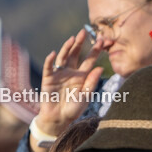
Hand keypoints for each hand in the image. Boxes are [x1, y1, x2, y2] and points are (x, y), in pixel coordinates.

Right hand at [33, 30, 103, 151]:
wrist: (59, 119)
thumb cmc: (74, 109)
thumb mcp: (86, 96)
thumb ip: (92, 82)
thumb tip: (100, 68)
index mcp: (82, 76)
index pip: (90, 60)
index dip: (95, 51)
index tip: (102, 41)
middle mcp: (71, 72)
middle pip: (75, 54)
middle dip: (80, 44)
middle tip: (84, 32)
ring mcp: (59, 74)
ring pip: (63, 58)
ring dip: (67, 48)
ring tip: (72, 39)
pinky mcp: (49, 79)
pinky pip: (49, 68)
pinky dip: (50, 60)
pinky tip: (54, 53)